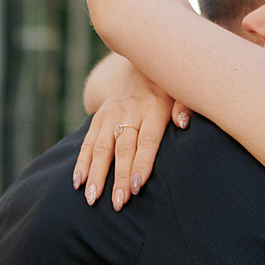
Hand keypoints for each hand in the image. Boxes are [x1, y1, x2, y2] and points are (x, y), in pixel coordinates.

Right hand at [71, 57, 179, 209]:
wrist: (139, 60)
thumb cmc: (168, 86)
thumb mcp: (181, 91)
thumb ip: (185, 106)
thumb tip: (183, 122)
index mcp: (153, 108)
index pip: (147, 141)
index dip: (142, 164)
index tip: (137, 188)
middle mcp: (129, 111)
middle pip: (123, 149)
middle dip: (119, 178)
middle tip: (118, 203)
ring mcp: (111, 115)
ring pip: (102, 148)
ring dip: (96, 175)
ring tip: (92, 199)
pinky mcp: (99, 117)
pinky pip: (88, 142)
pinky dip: (82, 163)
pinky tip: (79, 182)